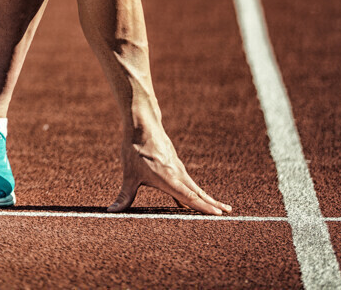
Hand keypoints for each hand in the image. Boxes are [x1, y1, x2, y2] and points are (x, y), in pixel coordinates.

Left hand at [107, 126, 231, 214]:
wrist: (142, 125)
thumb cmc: (134, 150)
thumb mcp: (129, 175)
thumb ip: (124, 196)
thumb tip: (112, 211)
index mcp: (168, 179)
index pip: (189, 197)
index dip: (203, 207)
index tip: (218, 214)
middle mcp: (177, 174)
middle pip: (198, 193)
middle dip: (212, 204)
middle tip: (228, 213)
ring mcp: (177, 169)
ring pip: (194, 187)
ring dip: (207, 197)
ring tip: (220, 207)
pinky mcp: (175, 164)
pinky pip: (187, 181)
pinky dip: (194, 191)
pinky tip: (192, 199)